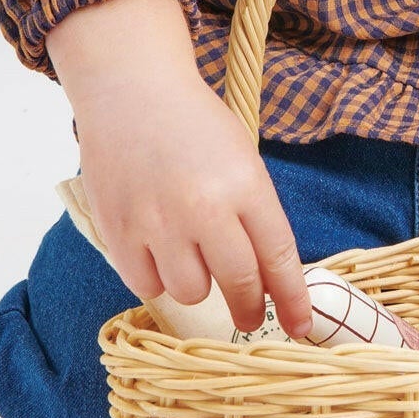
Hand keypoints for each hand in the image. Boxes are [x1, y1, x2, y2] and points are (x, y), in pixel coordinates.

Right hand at [48, 0, 314, 339]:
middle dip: (249, 308)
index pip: (278, 257)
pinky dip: (156, 277)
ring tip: (191, 255)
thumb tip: (270, 281)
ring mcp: (158, 222)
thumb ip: (256, 217)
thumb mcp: (242, 161)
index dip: (292, 299)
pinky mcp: (119, 230)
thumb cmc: (194, 126)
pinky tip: (158, 252)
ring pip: (191, 292)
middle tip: (249, 315)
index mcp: (245, 185)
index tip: (299, 326)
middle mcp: (204, 208)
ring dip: (197, 284)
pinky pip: (147, 285)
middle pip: (239, 284)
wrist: (131, 91)